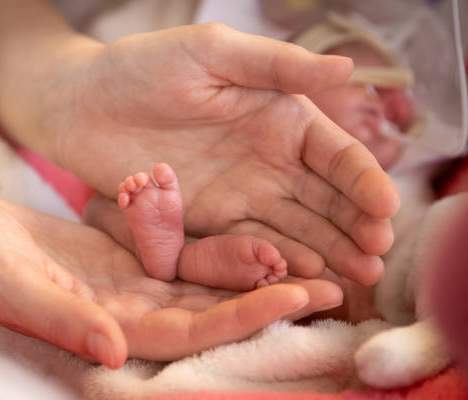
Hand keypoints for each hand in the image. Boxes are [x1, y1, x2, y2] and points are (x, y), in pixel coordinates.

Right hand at [0, 197, 341, 365]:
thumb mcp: (13, 286)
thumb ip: (62, 318)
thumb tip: (111, 350)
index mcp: (109, 327)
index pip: (190, 330)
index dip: (241, 317)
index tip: (294, 296)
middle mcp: (131, 313)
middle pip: (213, 313)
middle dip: (270, 300)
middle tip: (332, 283)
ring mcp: (133, 286)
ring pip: (207, 284)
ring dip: (258, 274)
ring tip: (312, 259)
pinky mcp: (129, 258)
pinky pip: (186, 254)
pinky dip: (223, 248)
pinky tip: (259, 233)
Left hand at [51, 24, 398, 284]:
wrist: (81, 104)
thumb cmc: (142, 67)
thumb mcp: (212, 53)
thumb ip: (277, 66)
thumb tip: (348, 68)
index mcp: (280, 119)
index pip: (335, 155)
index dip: (364, 181)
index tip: (386, 209)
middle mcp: (268, 163)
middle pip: (324, 201)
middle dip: (355, 228)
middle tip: (379, 258)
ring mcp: (239, 196)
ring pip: (294, 229)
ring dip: (326, 253)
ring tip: (357, 277)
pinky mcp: (205, 224)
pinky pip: (248, 246)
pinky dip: (276, 262)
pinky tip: (301, 277)